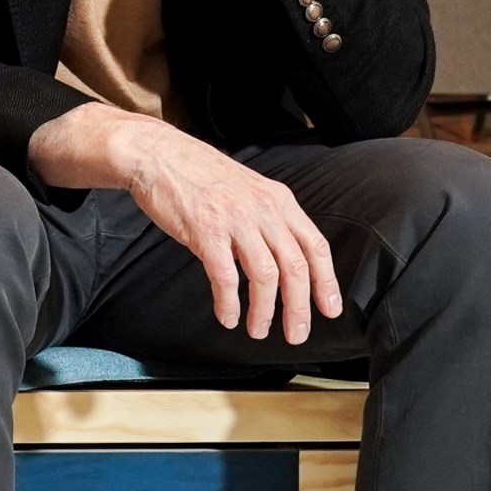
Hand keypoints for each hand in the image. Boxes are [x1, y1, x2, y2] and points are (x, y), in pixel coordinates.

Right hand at [27, 104, 344, 343]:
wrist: (160, 156)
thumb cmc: (202, 177)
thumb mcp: (250, 190)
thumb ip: (270, 220)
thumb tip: (287, 259)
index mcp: (279, 201)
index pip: (315, 246)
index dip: (326, 282)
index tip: (330, 310)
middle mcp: (263, 209)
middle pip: (295, 266)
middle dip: (299, 307)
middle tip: (297, 334)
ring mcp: (235, 219)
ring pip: (265, 275)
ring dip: (264, 311)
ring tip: (258, 331)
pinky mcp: (206, 231)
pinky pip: (225, 277)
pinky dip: (229, 303)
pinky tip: (228, 316)